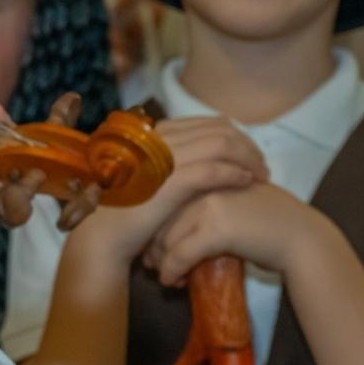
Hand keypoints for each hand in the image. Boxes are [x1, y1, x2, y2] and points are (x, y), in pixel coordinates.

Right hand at [71, 116, 268, 265]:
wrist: (102, 240)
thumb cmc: (122, 215)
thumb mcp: (144, 180)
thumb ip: (166, 164)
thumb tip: (198, 157)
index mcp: (151, 136)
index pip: (205, 123)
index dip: (232, 136)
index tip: (246, 155)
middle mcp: (157, 140)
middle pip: (218, 129)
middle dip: (246, 146)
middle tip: (261, 166)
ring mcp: (163, 158)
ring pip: (222, 144)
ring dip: (247, 158)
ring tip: (260, 176)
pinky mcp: (170, 182)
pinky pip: (214, 169)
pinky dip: (235, 173)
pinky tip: (247, 183)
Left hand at [143, 181, 334, 286]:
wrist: (301, 238)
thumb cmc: (266, 224)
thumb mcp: (230, 201)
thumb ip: (199, 203)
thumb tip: (162, 228)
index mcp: (206, 170)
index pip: (164, 195)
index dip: (153, 224)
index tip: (152, 245)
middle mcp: (204, 181)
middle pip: (160, 216)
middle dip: (153, 244)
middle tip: (151, 264)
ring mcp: (209, 203)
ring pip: (165, 237)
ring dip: (160, 262)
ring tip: (166, 276)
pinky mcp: (216, 228)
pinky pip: (180, 254)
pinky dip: (171, 272)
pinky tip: (172, 282)